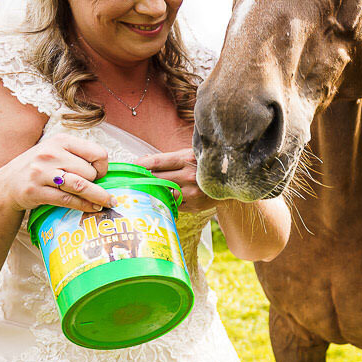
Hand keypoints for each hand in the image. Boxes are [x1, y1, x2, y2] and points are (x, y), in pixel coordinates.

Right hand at [0, 134, 114, 213]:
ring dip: (98, 197)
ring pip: (81, 185)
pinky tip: (92, 208)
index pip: (97, 153)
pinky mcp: (35, 191)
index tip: (100, 174)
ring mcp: (41, 173)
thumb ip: (77, 156)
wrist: (7, 184)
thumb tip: (106, 171)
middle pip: (89, 171)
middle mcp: (50, 154)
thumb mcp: (56, 152)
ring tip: (108, 203)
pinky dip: (83, 205)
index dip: (103, 166)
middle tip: (94, 189)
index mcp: (60, 140)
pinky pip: (67, 200)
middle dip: (96, 183)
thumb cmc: (39, 167)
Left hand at [136, 148, 290, 258]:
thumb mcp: (191, 154)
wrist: (232, 184)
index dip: (140, 165)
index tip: (130, 166)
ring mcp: (191, 193)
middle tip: (130, 180)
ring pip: (162, 193)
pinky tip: (162, 198)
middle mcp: (189, 176)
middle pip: (155, 179)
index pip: (156, 162)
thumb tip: (143, 160)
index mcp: (188, 158)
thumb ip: (169, 158)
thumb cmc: (207, 165)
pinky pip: (172, 204)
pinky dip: (165, 201)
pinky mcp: (193, 206)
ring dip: (151, 192)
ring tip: (142, 190)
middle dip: (142, 179)